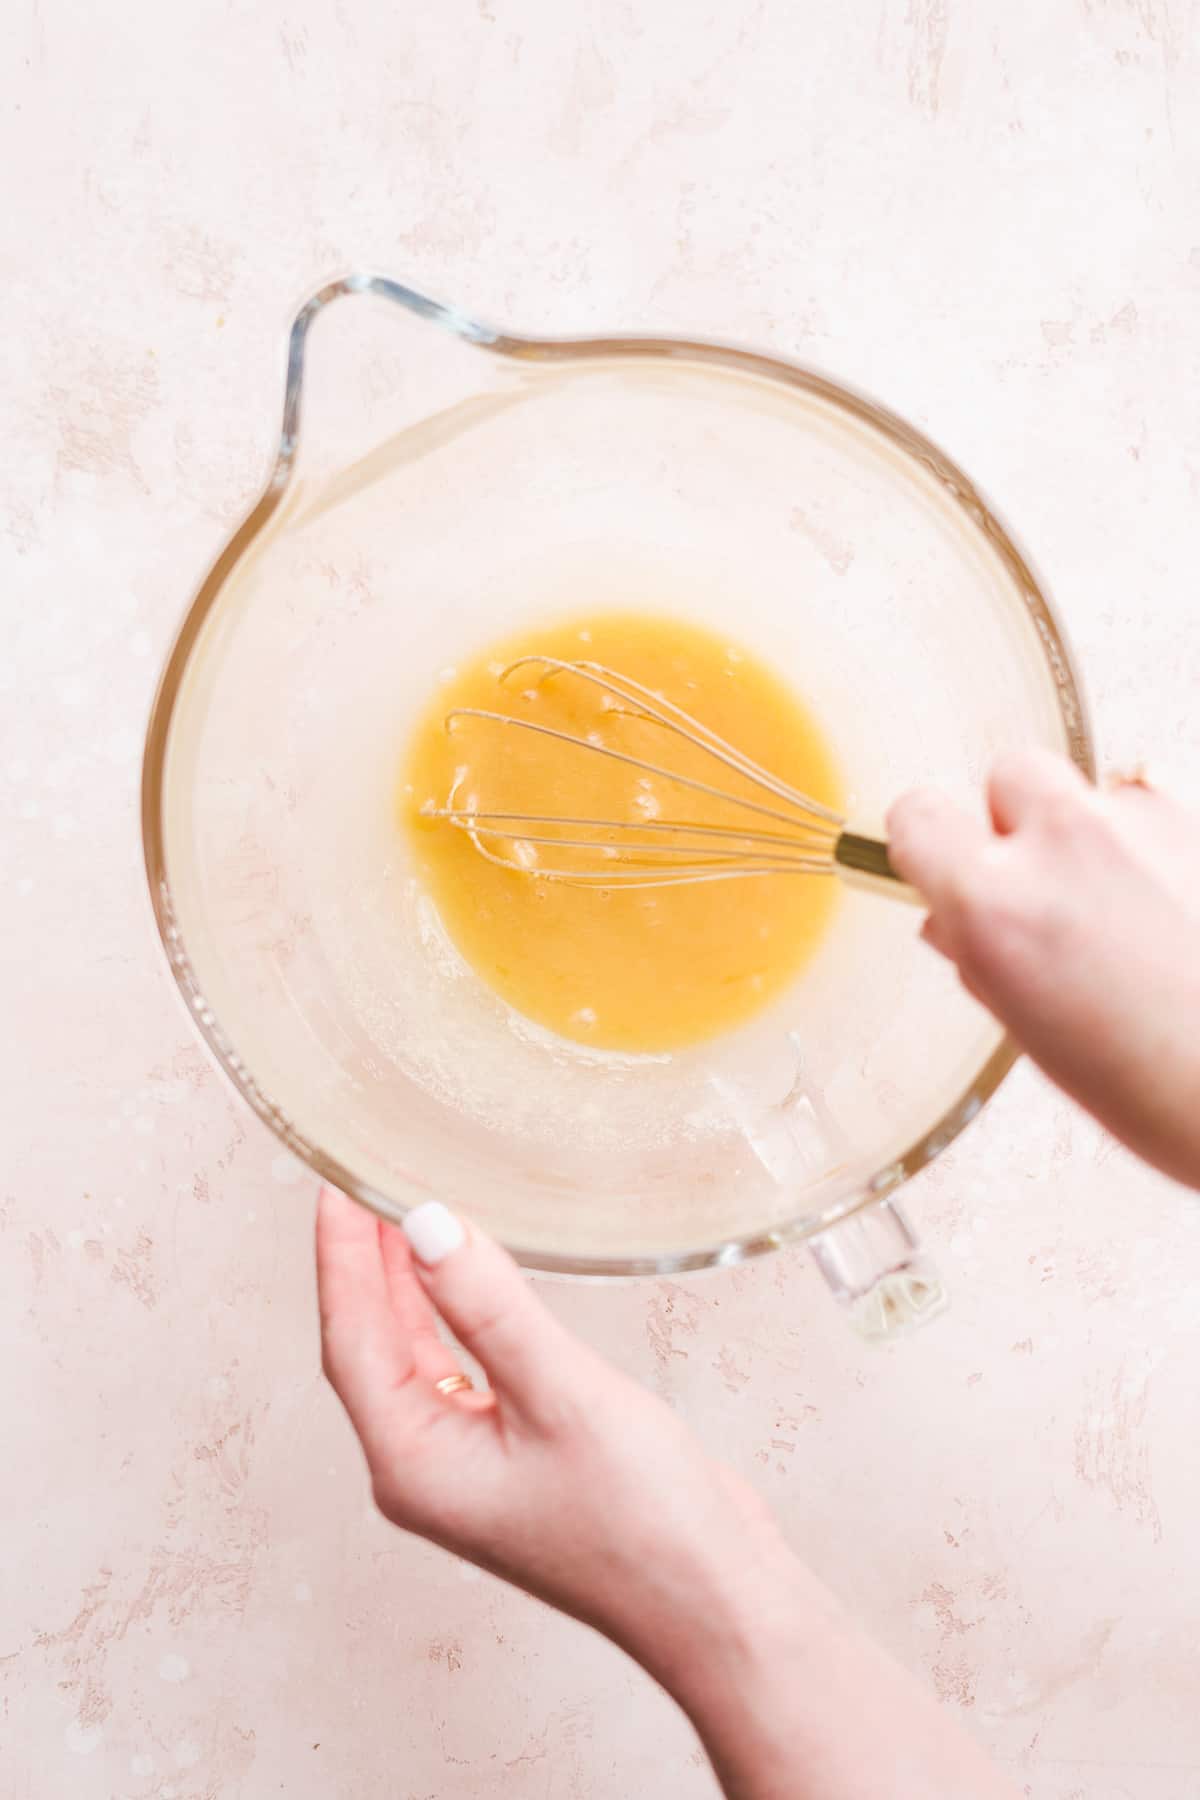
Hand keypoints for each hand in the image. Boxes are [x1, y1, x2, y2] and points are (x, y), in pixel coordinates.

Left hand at [315, 1184, 779, 1678]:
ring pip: (418, 1355)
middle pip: (374, 1344)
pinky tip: (470, 1277)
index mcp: (413, 1463)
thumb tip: (424, 1224)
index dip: (341, 1255)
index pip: (351, 1336)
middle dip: (366, 1262)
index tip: (337, 1182)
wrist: (718, 1603)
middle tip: (367, 1179)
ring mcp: (470, 1466)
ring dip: (408, 1285)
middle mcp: (427, 1467)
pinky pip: (464, 1368)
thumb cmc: (644, 1523)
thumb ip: (488, 1305)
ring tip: (405, 1208)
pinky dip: (458, 1314)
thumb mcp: (560, 1395)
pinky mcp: (515, 1457)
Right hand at [888, 751, 1199, 1187]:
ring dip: (1094, 834)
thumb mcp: (1035, 1035)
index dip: (927, 841)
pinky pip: (1160, 813)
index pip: (918, 816)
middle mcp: (1065, 844)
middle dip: (1017, 820)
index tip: (937, 861)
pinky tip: (1174, 915)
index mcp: (996, 905)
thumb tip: (958, 922)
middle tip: (1041, 887)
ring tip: (1124, 911)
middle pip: (1011, 773)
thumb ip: (983, 958)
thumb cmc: (1162, 1092)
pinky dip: (1157, 851)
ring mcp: (1147, 823)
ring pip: (1093, 792)